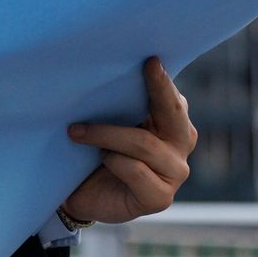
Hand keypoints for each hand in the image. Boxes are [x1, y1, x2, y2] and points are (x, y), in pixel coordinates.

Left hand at [59, 56, 196, 224]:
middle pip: (173, 114)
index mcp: (173, 121)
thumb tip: (108, 70)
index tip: (151, 59)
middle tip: (144, 67)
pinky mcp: (161, 197)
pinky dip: (112, 160)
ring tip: (76, 131)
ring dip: (106, 134)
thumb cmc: (96, 150)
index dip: (162, 79)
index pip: (171, 97)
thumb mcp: (109, 121)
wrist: (81, 194)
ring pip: (144, 143)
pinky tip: (99, 159)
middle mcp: (181, 144)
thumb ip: (121, 103)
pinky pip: (134, 169)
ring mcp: (175, 172)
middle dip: (157, 89)